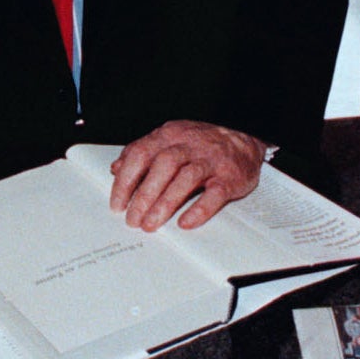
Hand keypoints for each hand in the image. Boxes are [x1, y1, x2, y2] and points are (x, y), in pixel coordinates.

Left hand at [108, 121, 264, 231]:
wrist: (243, 140)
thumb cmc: (201, 143)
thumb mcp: (169, 139)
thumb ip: (143, 152)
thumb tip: (116, 168)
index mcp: (170, 135)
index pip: (141, 153)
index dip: (126, 180)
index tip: (117, 202)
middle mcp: (189, 145)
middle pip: (162, 166)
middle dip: (144, 195)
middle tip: (132, 219)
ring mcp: (210, 161)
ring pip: (186, 178)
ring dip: (165, 203)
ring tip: (150, 224)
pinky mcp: (229, 177)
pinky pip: (214, 194)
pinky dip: (198, 209)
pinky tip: (185, 222)